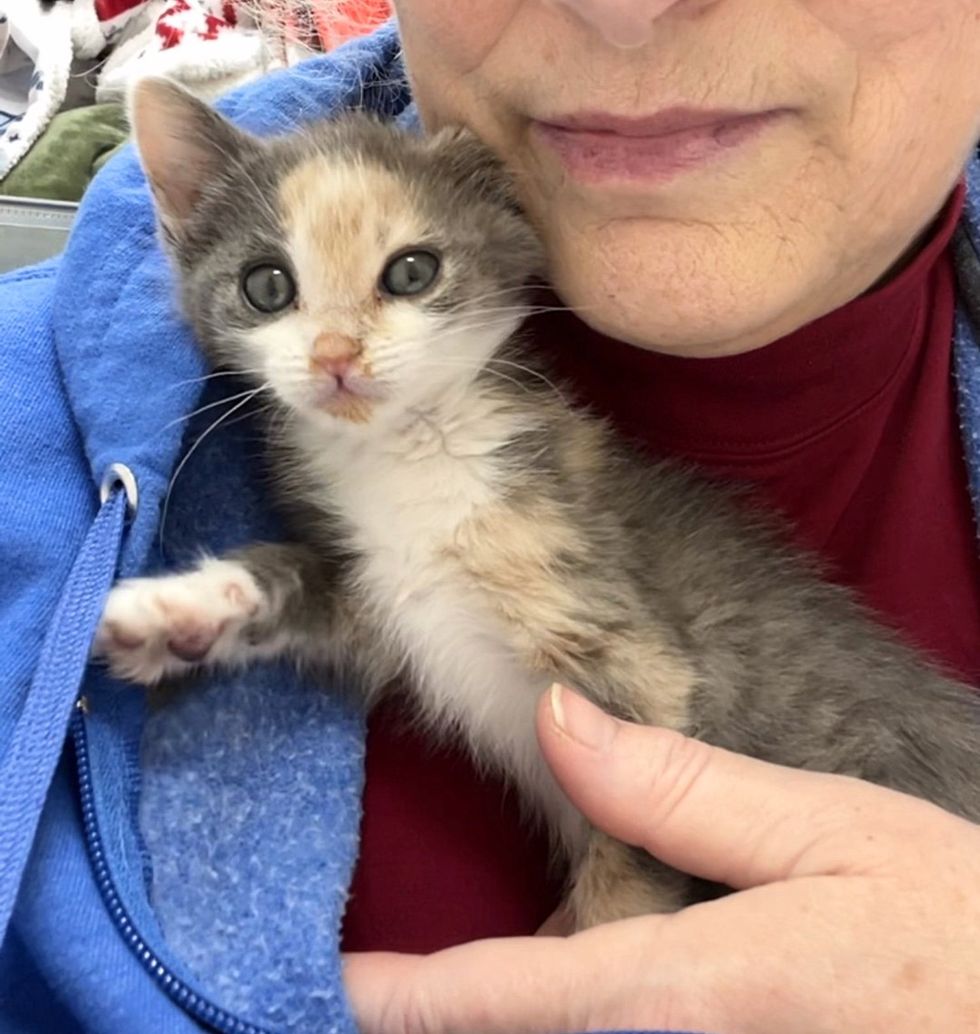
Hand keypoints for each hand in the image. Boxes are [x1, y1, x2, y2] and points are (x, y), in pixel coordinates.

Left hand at [343, 685, 979, 1032]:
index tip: (331, 985)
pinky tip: (570, 986)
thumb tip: (558, 719)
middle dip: (446, 1021)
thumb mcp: (831, 835)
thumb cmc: (955, 934)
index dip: (404, 998)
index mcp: (685, 991)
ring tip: (450, 994)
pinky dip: (578, 1026)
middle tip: (381, 987)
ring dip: (507, 1025)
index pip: (504, 997)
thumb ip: (681, 791)